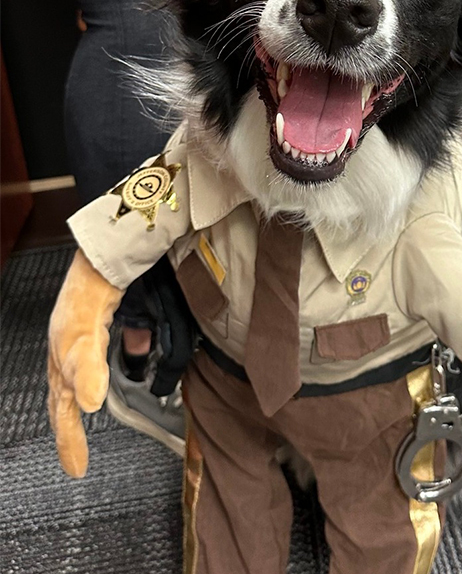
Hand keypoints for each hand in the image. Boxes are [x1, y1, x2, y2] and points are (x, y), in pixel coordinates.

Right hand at [48, 250, 122, 476]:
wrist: (105, 251)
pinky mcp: (104, 322)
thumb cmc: (87, 290)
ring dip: (88, 401)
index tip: (77, 470)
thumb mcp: (84, 334)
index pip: (64, 410)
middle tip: (78, 462)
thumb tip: (90, 405)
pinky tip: (138, 358)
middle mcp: (71, 350)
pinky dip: (117, 364)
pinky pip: (106, 352)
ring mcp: (86, 336)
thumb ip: (87, 369)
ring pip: (85, 377)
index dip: (69, 440)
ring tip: (93, 424)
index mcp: (62, 359)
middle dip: (71, 431)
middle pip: (68, 398)